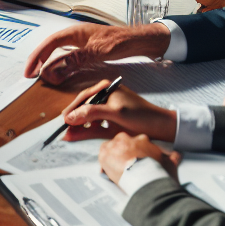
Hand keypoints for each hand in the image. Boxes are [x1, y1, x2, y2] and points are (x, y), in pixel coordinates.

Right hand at [23, 22, 169, 83]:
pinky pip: (68, 57)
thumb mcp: (97, 51)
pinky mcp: (87, 49)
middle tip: (30, 75)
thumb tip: (54, 70)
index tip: (30, 70)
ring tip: (40, 75)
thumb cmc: (121, 42)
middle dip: (39, 60)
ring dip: (49, 63)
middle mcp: (76, 36)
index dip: (37, 56)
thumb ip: (75, 60)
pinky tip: (59, 72)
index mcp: (76, 32)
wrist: (139, 41)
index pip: (50, 43)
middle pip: (51, 46)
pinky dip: (60, 65)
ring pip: (59, 52)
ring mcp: (82, 42)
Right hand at [56, 79, 177, 142]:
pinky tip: (78, 136)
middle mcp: (106, 97)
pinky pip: (95, 127)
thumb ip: (92, 113)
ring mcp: (108, 110)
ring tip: (69, 135)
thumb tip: (71, 117)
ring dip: (79, 127)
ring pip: (88, 118)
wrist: (160, 127)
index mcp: (107, 89)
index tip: (64, 120)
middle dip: (74, 119)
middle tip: (64, 130)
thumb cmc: (141, 116)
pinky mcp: (111, 122)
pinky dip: (87, 132)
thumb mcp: (116, 113)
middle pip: (84, 108)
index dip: (72, 109)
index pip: (84, 97)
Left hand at [100, 133, 181, 185]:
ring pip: (110, 146)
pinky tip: (108, 171)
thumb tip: (178, 155)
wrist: (147, 182)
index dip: (136, 151)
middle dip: (123, 152)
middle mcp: (129, 139)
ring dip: (113, 156)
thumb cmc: (159, 174)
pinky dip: (104, 162)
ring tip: (117, 169)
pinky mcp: (105, 154)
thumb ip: (174, 157)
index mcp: (143, 140)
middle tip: (126, 165)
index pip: (137, 141)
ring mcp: (116, 145)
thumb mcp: (171, 164)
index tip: (136, 159)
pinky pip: (101, 154)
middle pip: (122, 142)